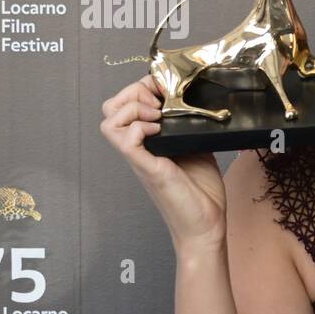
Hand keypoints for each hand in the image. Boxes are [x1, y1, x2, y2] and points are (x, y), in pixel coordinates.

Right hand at [99, 74, 227, 252]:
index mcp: (148, 140)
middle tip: (160, 102)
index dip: (142, 88)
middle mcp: (139, 147)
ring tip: (157, 116)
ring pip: (109, 121)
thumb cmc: (200, 192)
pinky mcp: (147, 168)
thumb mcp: (197, 147)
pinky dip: (138, 127)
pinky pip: (124, 140)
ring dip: (133, 109)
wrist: (205, 225)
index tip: (167, 89)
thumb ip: (190, 127)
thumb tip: (195, 105)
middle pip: (111, 107)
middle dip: (134, 92)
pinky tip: (157, 130)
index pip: (126, 103)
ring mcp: (140, 157)